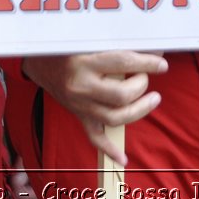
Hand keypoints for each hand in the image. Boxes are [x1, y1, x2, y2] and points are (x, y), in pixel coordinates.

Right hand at [21, 50, 166, 164]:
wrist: (37, 61)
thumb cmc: (65, 46)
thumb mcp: (86, 39)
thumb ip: (113, 44)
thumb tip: (149, 47)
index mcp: (83, 61)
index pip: (122, 63)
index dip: (147, 63)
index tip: (162, 63)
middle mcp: (81, 85)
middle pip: (121, 95)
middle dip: (141, 86)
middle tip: (145, 77)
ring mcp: (79, 104)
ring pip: (114, 118)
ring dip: (139, 111)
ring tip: (153, 99)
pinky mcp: (78, 115)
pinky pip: (94, 137)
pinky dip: (110, 150)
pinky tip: (123, 159)